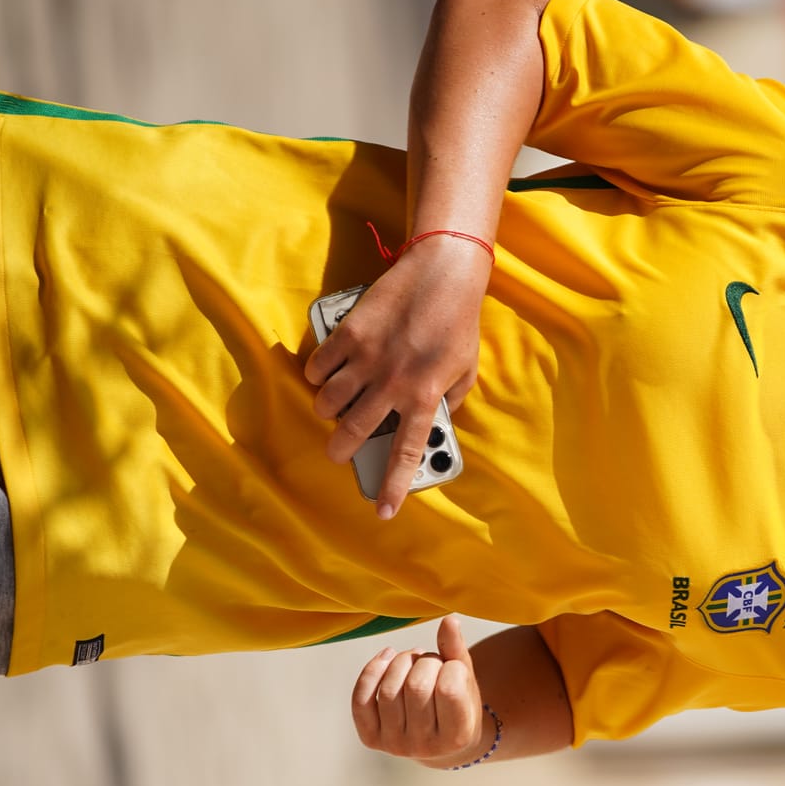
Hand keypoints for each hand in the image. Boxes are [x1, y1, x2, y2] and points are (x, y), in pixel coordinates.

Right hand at [304, 234, 488, 517]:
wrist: (442, 274)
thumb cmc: (458, 324)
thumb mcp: (467, 371)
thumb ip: (449, 401)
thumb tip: (434, 421)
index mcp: (424, 396)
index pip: (406, 452)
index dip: (394, 485)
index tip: (384, 511)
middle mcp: (392, 383)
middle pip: (355, 431)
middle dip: (341, 449)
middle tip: (337, 453)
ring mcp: (367, 358)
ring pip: (330, 400)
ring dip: (328, 410)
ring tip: (333, 409)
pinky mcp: (349, 333)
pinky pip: (320, 365)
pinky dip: (317, 375)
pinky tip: (324, 375)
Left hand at [350, 615, 485, 765]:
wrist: (440, 741)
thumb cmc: (459, 706)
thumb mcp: (466, 681)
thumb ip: (457, 651)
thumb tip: (449, 619)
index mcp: (457, 736)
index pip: (449, 689)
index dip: (451, 667)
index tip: (454, 668)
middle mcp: (425, 747)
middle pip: (416, 687)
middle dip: (425, 662)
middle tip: (432, 662)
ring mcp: (395, 745)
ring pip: (388, 690)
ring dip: (401, 662)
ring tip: (414, 661)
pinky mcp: (372, 739)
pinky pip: (361, 699)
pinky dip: (371, 671)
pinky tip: (386, 657)